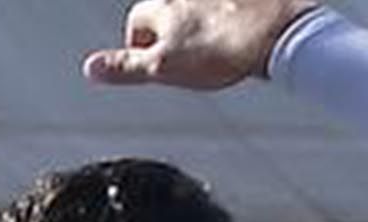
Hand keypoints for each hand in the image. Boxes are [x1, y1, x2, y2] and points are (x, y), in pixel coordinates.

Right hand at [86, 0, 319, 91]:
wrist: (277, 33)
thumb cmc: (223, 51)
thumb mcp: (163, 68)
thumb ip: (125, 67)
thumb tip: (91, 67)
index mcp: (162, 7)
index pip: (137, 23)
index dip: (142, 48)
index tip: (156, 65)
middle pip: (169, 14)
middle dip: (174, 33)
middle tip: (190, 58)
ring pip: (198, 10)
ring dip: (201, 24)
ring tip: (217, 47)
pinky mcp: (244, 0)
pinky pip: (227, 8)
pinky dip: (228, 17)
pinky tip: (238, 34)